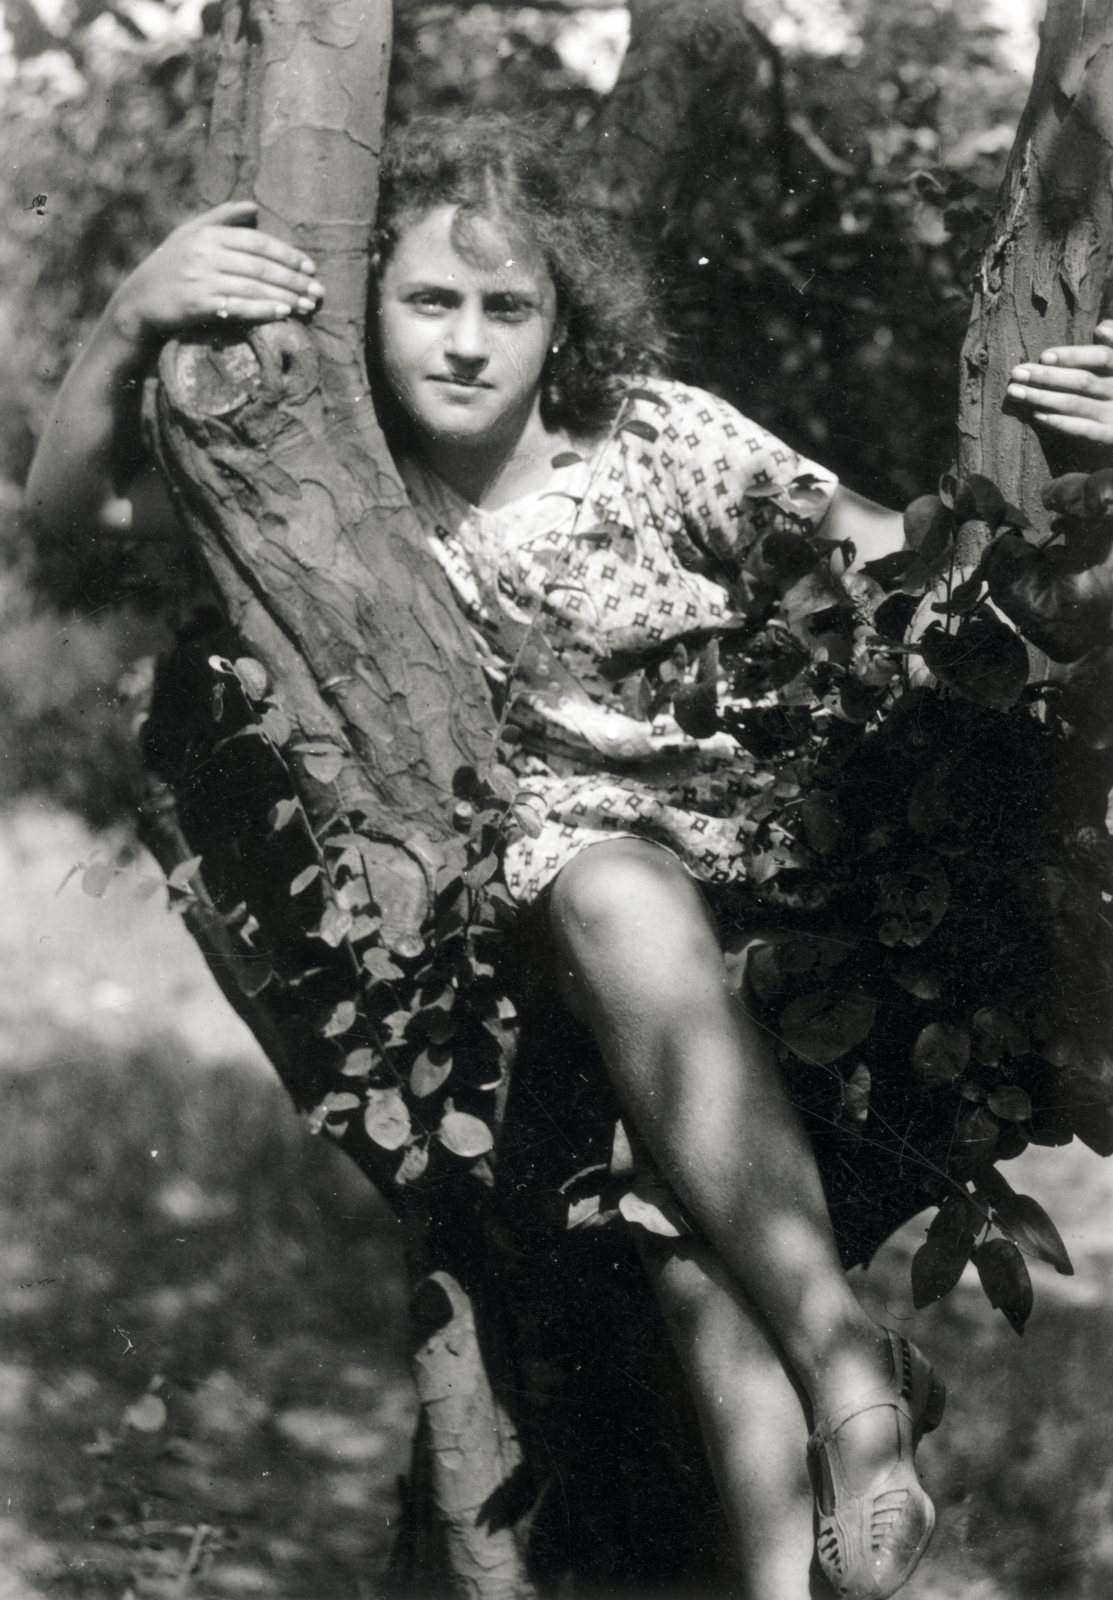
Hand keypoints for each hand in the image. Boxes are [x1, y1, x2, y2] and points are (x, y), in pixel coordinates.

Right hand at [107, 199, 322, 345]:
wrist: (137, 301)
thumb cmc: (170, 267)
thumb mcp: (190, 234)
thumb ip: (220, 218)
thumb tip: (252, 206)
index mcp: (207, 233)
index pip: (256, 241)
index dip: (286, 254)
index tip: (310, 267)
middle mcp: (204, 253)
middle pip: (259, 266)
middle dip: (293, 279)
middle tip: (318, 291)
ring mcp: (199, 278)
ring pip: (252, 287)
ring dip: (284, 296)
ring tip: (308, 306)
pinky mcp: (196, 304)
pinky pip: (237, 306)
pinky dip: (262, 309)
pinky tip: (283, 313)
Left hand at [1006, 322, 1112, 445]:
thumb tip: (1101, 329)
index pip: (1101, 357)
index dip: (1074, 356)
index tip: (1045, 356)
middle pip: (1083, 381)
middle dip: (1047, 376)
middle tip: (1017, 373)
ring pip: (1077, 404)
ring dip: (1043, 398)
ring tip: (1015, 393)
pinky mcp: (1112, 438)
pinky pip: (1085, 430)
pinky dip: (1061, 423)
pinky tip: (1037, 416)